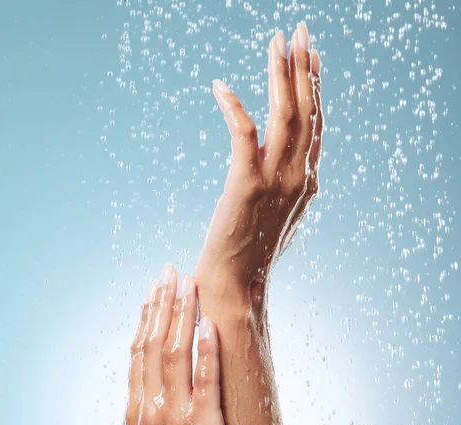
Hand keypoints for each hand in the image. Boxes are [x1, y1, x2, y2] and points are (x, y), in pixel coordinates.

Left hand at [195, 24, 322, 309]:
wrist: (236, 281)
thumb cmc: (253, 250)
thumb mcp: (282, 214)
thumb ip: (292, 185)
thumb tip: (297, 168)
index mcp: (308, 182)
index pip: (316, 126)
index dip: (315, 90)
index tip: (311, 59)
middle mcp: (300, 177)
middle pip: (307, 112)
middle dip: (305, 68)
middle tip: (301, 32)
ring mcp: (276, 181)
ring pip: (285, 116)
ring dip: (282, 74)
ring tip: (277, 40)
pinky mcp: (246, 185)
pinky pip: (244, 136)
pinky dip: (233, 107)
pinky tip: (220, 86)